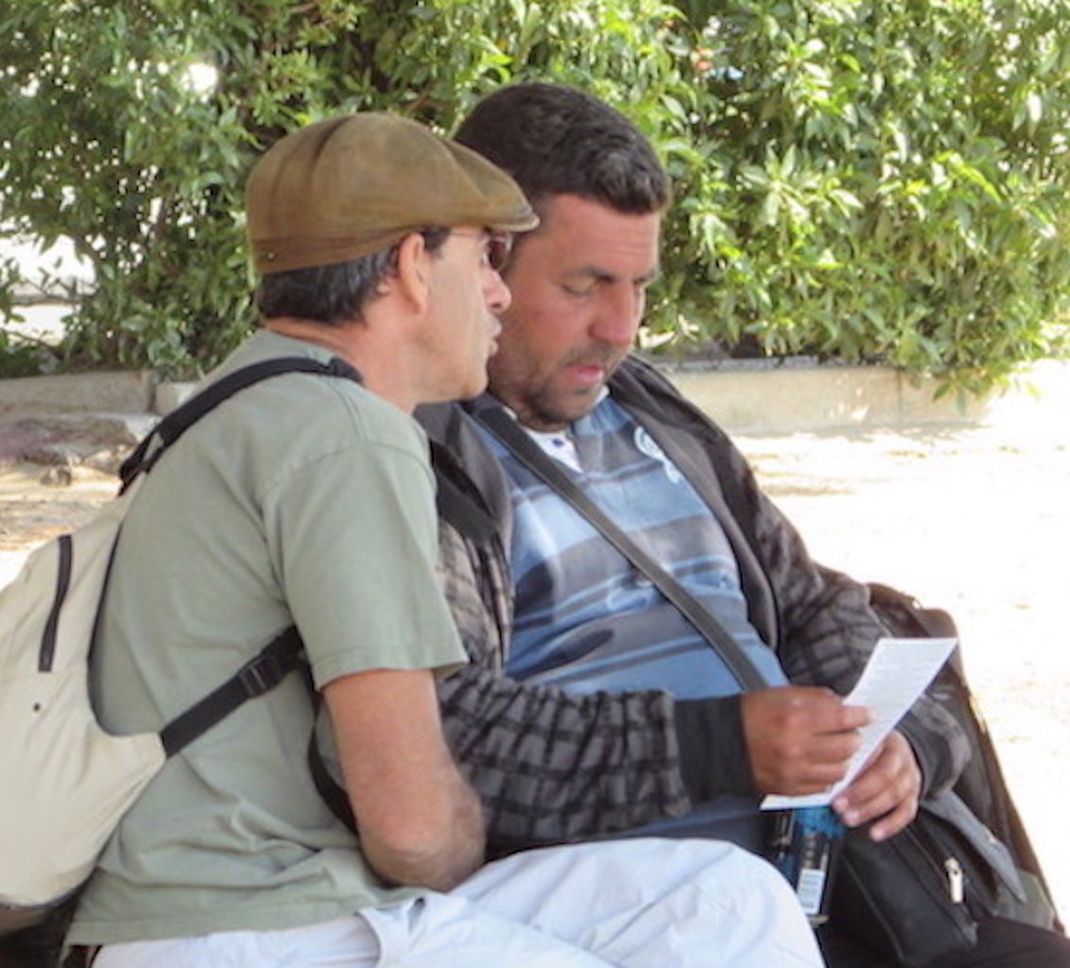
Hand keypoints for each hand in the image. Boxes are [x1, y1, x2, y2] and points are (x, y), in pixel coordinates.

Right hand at [741, 686, 869, 794]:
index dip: (860, 715)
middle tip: (851, 733)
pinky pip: (823, 787)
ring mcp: (793, 771)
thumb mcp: (781, 695)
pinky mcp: (789, 789)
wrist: (721, 741)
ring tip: (838, 751)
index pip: (841, 718)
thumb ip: (815, 698)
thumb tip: (843, 704)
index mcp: (794, 719)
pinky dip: (828, 776)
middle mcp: (796, 747)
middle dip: (854, 738)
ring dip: (844, 760)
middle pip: (846, 747)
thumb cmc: (750, 714)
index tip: (867, 715)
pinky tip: (822, 765)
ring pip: (839, 771)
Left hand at [832, 730, 920, 840]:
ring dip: (870, 810)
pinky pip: (906, 812)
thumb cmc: (870, 745)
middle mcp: (902, 758)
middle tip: (838, 805)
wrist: (894, 749)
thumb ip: (846, 749)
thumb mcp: (859, 739)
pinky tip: (875, 832)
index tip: (835, 781)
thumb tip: (825, 765)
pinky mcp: (913, 796)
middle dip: (860, 794)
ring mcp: (910, 778)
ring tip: (849, 818)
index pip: (875, 753)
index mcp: (887, 739)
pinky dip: (890, 825)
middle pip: (885, 777)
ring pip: (895, 796)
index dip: (855, 769)